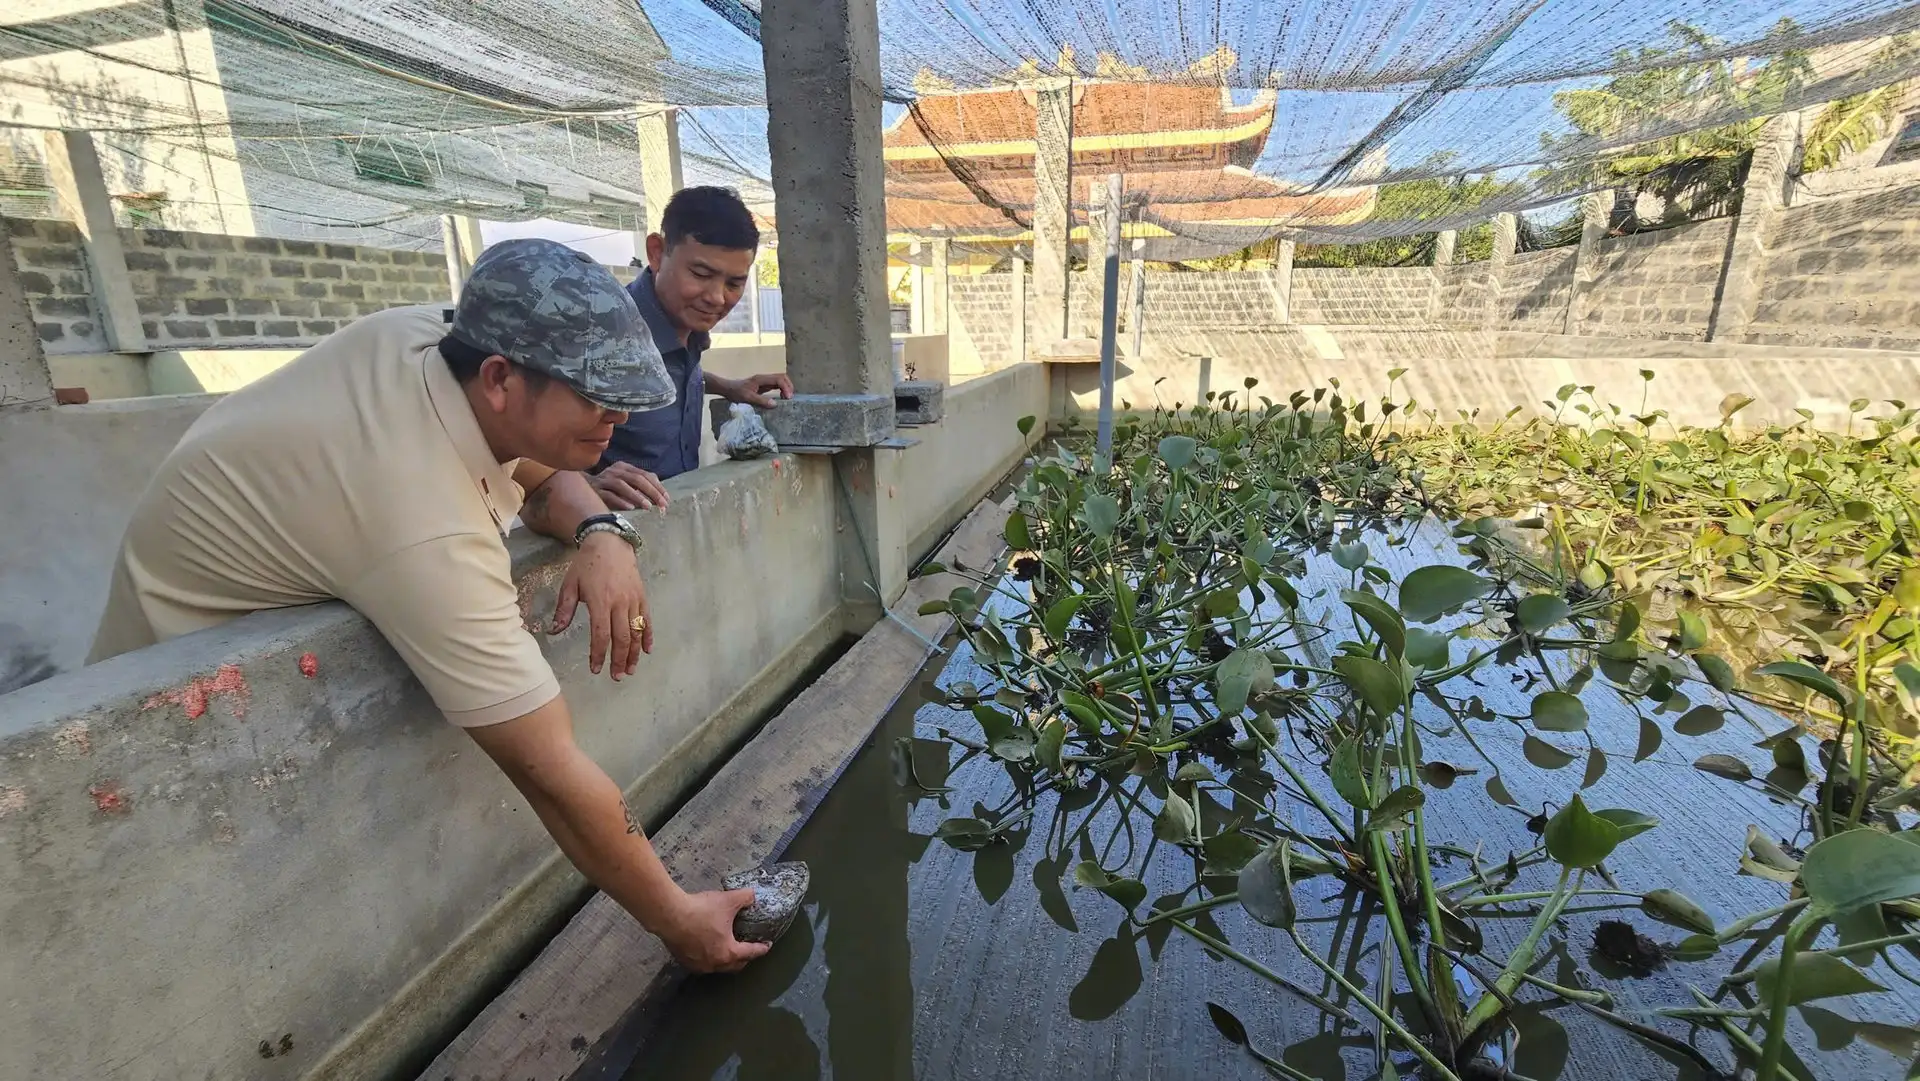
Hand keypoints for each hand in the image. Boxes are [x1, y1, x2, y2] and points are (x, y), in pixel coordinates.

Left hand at [551, 531, 650, 677]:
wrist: (609, 543)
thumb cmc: (586, 565)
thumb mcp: (570, 585)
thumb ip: (564, 610)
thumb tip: (554, 631)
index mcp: (600, 602)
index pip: (601, 635)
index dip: (599, 654)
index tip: (595, 668)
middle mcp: (620, 603)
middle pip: (622, 638)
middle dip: (619, 660)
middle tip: (616, 676)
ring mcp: (633, 600)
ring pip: (636, 632)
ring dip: (634, 654)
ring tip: (630, 670)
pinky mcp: (642, 597)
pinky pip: (647, 620)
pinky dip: (648, 636)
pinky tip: (647, 651)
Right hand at [589, 462, 668, 510]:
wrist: (581, 489)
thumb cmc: (609, 489)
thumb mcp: (626, 485)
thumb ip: (641, 487)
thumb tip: (661, 497)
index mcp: (624, 467)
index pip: (645, 475)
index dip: (657, 487)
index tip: (667, 499)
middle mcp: (615, 471)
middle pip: (636, 479)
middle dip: (651, 492)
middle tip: (662, 504)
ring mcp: (604, 480)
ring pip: (622, 486)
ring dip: (636, 496)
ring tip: (648, 506)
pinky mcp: (595, 491)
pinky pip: (609, 495)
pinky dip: (620, 501)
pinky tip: (630, 508)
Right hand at [655, 888, 772, 972]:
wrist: (670, 915)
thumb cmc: (701, 910)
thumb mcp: (728, 900)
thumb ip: (745, 898)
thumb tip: (752, 895)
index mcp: (729, 952)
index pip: (750, 953)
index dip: (761, 948)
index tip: (767, 946)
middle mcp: (714, 964)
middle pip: (734, 966)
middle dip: (743, 959)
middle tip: (747, 949)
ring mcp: (697, 964)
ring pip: (716, 967)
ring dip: (724, 960)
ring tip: (726, 949)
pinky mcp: (683, 960)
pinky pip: (701, 963)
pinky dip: (707, 957)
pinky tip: (705, 948)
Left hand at [728, 372, 793, 408]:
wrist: (727, 389)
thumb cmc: (736, 392)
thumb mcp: (748, 398)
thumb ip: (761, 401)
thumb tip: (775, 404)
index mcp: (761, 379)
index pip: (778, 379)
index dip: (786, 387)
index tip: (788, 398)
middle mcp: (764, 378)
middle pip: (782, 377)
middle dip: (788, 386)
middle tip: (790, 398)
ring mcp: (764, 381)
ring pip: (780, 380)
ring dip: (786, 387)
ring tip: (787, 398)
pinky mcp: (763, 385)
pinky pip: (776, 385)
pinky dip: (781, 389)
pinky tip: (781, 397)